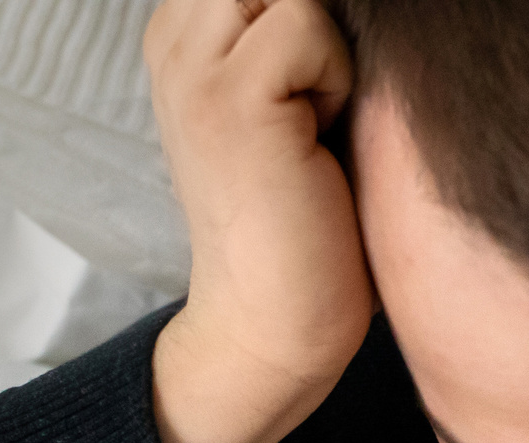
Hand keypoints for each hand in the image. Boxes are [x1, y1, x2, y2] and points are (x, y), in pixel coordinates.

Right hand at [142, 0, 377, 442]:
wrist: (274, 325)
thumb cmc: (307, 224)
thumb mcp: (301, 100)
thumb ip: (304, 36)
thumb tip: (353, 7)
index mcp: (186, 34)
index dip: (314, 30)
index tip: (307, 100)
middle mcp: (176, 38)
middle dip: (320, 32)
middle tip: (314, 117)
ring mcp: (193, 65)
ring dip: (330, 54)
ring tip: (313, 129)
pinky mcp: (229, 95)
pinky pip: (308, 23)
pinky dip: (335, 83)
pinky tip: (313, 148)